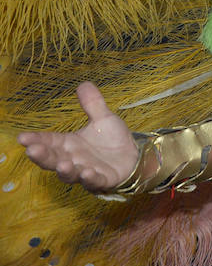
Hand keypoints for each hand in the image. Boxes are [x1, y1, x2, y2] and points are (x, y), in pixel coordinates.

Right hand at [16, 82, 138, 190]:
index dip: (36, 140)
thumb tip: (83, 84)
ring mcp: (85, 172)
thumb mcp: (103, 118)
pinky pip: (94, 182)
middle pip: (53, 159)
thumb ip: (93, 104)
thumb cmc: (112, 140)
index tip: (22, 137)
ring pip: (70, 174)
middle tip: (32, 151)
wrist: (134, 156)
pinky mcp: (102, 180)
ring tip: (62, 164)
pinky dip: (90, 179)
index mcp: (69, 144)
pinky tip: (87, 173)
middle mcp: (73, 159)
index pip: (48, 141)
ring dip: (65, 170)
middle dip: (43, 156)